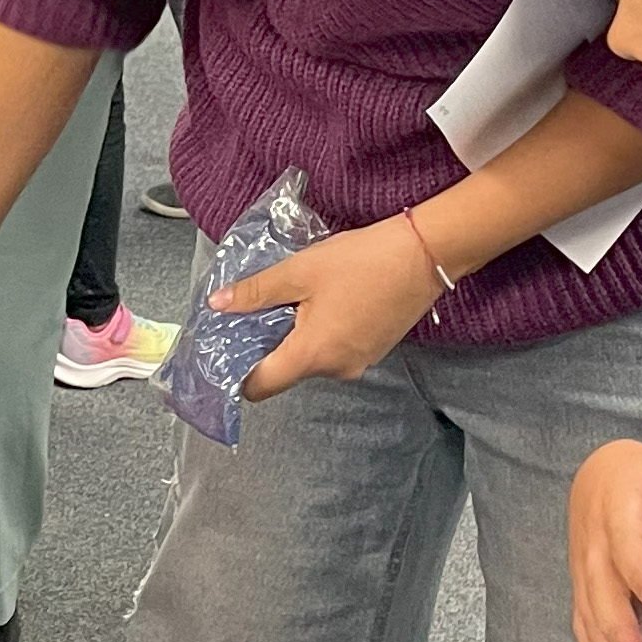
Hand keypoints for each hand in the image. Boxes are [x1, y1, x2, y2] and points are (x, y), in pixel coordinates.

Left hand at [229, 216, 446, 397]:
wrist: (424, 254)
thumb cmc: (361, 261)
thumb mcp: (300, 271)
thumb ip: (255, 292)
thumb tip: (218, 305)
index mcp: (313, 355)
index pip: (261, 386)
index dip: (237, 373)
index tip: (224, 350)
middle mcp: (336, 370)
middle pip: (285, 372)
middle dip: (266, 346)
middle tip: (255, 310)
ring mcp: (359, 363)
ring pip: (310, 359)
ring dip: (295, 336)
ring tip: (292, 299)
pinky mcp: (374, 351)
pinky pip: (333, 351)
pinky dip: (320, 334)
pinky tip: (322, 302)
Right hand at [566, 437, 641, 641]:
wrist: (596, 477)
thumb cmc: (635, 476)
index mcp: (616, 517)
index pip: (625, 549)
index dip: (638, 575)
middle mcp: (594, 551)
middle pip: (603, 598)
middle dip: (622, 638)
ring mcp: (586, 577)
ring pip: (592, 625)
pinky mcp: (585, 596)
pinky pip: (586, 636)